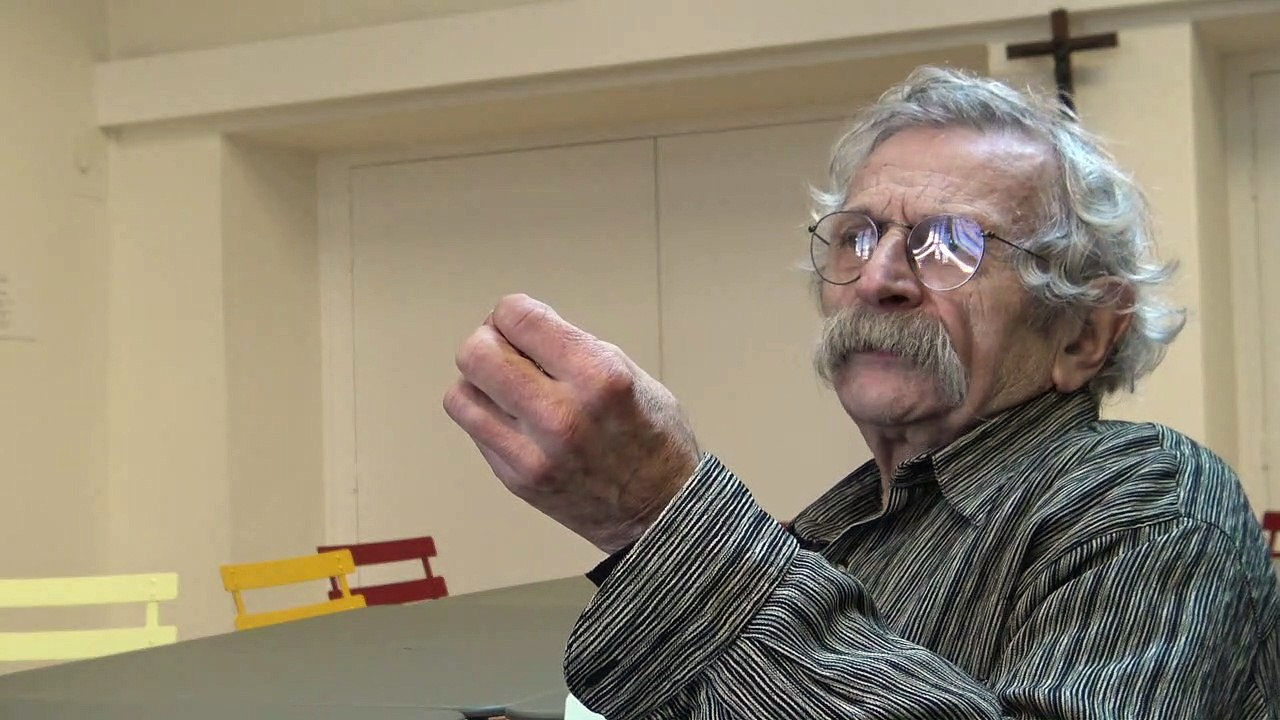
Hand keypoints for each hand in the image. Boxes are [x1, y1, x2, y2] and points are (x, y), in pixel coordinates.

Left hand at [443, 294, 700, 553]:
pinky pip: (473, 428)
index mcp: (599, 375)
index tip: (524, 323)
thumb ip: (571, 347)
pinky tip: (513, 415)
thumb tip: (516, 329)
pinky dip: (485, 413)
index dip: (513, 312)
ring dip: (479, 381)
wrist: (660, 513)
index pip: (517, 317)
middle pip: (476, 354)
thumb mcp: (630, 373)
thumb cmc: (652, 436)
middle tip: (508, 350)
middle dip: (488, 340)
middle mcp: (561, 414)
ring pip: (459, 393)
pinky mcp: (515, 479)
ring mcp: (533, 453)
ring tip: (507, 386)